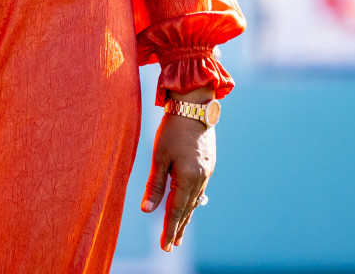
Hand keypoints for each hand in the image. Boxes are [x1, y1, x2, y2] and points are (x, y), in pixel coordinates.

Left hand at [141, 89, 216, 251]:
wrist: (194, 107)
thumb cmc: (172, 130)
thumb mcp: (159, 157)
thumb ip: (154, 185)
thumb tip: (146, 209)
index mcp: (188, 178)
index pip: (176, 210)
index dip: (169, 229)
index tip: (165, 246)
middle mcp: (201, 179)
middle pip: (187, 209)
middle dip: (178, 228)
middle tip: (171, 246)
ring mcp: (207, 173)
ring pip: (195, 201)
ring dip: (186, 217)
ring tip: (178, 232)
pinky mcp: (208, 166)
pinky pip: (199, 190)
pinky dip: (191, 202)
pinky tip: (188, 207)